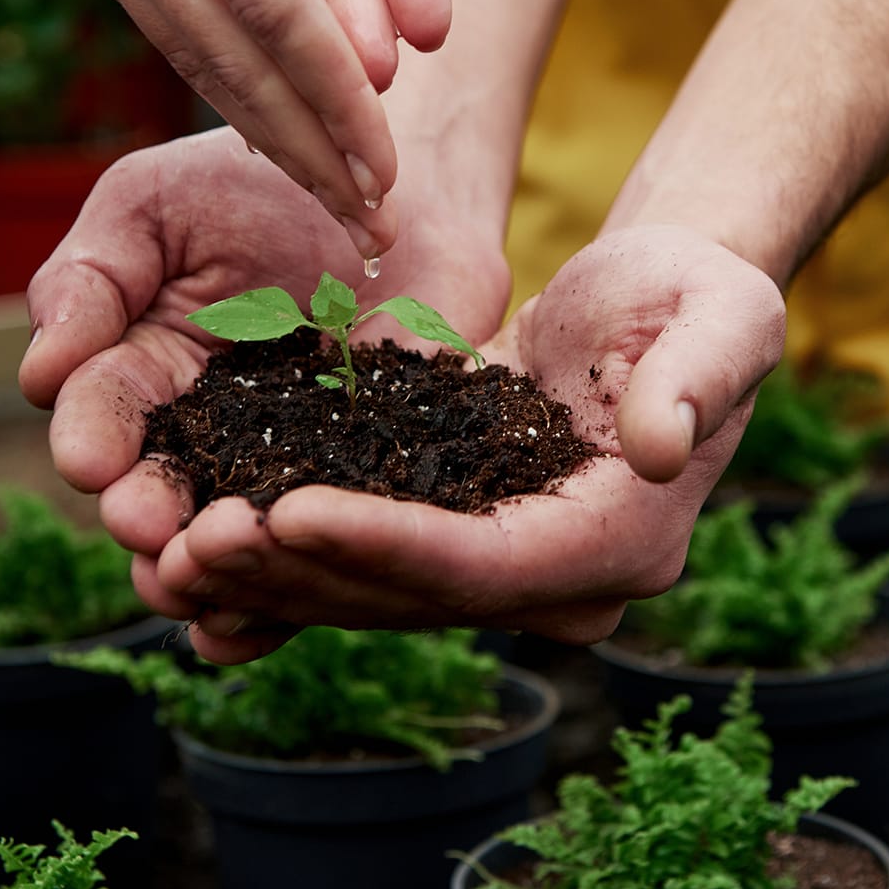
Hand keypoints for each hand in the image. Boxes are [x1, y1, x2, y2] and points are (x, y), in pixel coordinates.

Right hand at [0, 0, 453, 257]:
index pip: (271, 7)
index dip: (335, 99)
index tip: (386, 176)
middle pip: (234, 63)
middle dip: (312, 153)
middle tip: (375, 236)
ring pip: (191, 54)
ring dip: (266, 133)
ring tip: (329, 195)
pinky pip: (156, 19)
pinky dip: (213, 78)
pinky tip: (249, 106)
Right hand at [19, 127, 512, 628]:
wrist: (399, 181)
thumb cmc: (259, 178)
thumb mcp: (153, 207)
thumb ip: (90, 279)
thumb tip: (37, 371)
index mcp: (141, 371)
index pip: (100, 416)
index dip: (94, 440)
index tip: (93, 461)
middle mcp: (204, 436)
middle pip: (159, 498)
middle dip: (147, 517)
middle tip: (150, 530)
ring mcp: (287, 465)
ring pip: (235, 540)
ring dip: (211, 570)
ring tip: (204, 584)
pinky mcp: (369, 479)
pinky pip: (332, 542)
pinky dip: (299, 588)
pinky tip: (272, 623)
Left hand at [149, 225, 787, 662]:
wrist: (664, 302)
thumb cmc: (696, 293)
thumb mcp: (723, 313)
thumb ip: (699, 375)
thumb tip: (656, 446)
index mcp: (620, 539)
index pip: (486, 563)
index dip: (382, 544)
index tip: (286, 509)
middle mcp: (560, 578)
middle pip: (410, 596)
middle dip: (298, 573)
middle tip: (190, 542)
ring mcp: (507, 566)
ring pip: (371, 592)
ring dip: (269, 578)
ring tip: (166, 548)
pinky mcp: (458, 535)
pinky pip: (362, 562)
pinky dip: (283, 558)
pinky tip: (197, 545)